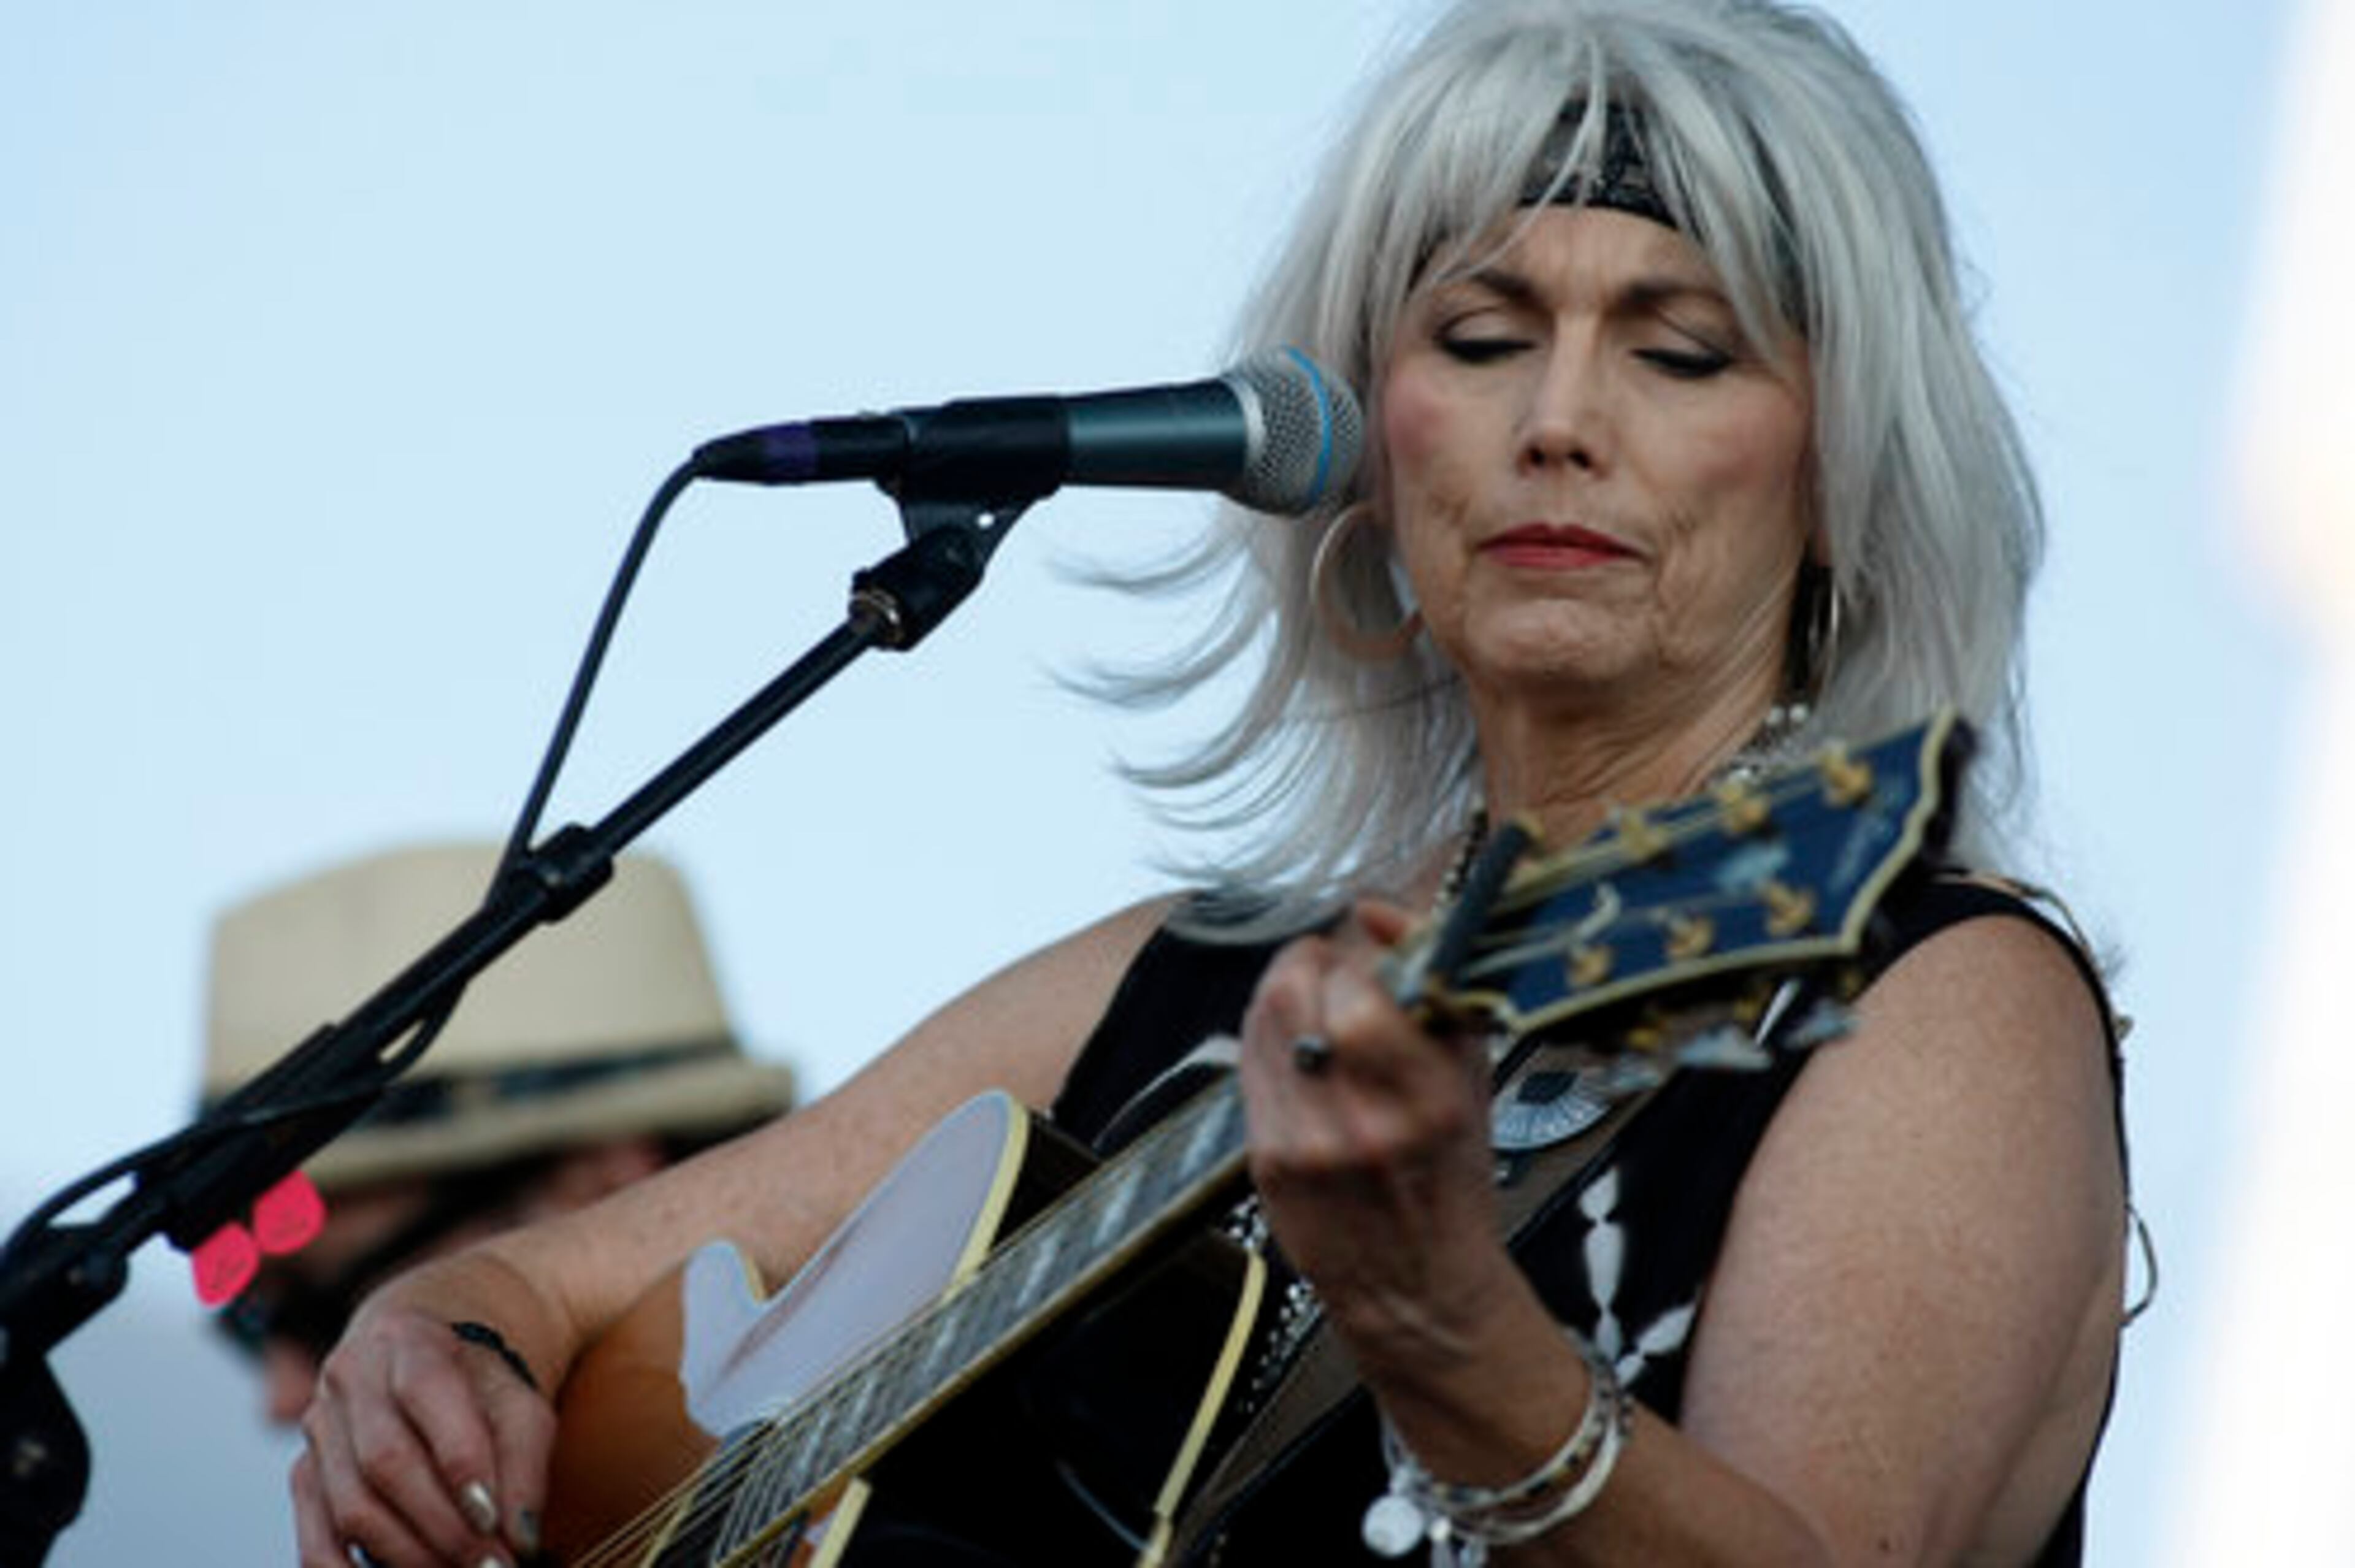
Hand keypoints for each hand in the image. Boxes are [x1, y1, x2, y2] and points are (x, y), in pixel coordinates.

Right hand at [292, 1278, 555, 1566]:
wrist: (421, 1362)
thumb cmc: (480, 1386)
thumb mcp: (518, 1401)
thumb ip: (527, 1461)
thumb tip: (520, 1538)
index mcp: (408, 1339)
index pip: (426, 1391)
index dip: (459, 1460)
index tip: (495, 1519)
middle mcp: (350, 1378)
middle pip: (385, 1461)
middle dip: (443, 1527)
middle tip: (490, 1565)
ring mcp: (319, 1428)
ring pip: (352, 1506)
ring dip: (410, 1556)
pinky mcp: (304, 1475)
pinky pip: (314, 1539)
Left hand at [1235, 902, 1522, 1372]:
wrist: (1418, 1289)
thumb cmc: (1452, 1175)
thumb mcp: (1472, 1077)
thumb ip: (1436, 985)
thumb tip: (1375, 911)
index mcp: (1427, 1098)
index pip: (1359, 990)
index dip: (1355, 959)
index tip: (1368, 958)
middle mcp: (1360, 1121)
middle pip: (1293, 993)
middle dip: (1309, 964)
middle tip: (1331, 972)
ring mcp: (1304, 1144)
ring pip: (1262, 1021)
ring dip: (1283, 995)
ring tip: (1315, 1010)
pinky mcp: (1264, 1162)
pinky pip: (1249, 1067)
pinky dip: (1268, 1042)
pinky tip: (1298, 1056)